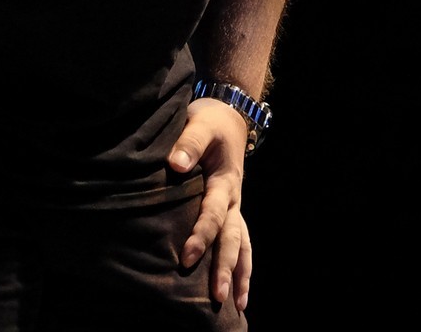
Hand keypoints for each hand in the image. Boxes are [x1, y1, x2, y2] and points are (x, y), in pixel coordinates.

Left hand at [167, 96, 254, 310]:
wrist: (228, 117)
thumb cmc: (210, 122)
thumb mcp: (200, 123)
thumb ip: (189, 143)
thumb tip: (177, 165)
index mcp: (224, 181)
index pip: (212, 213)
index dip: (200, 235)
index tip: (185, 257)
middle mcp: (234, 198)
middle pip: (232, 238)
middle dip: (225, 268)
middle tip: (216, 296)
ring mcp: (236, 207)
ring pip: (243, 244)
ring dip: (239, 273)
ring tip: (237, 304)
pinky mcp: (233, 211)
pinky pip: (242, 242)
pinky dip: (243, 266)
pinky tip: (240, 291)